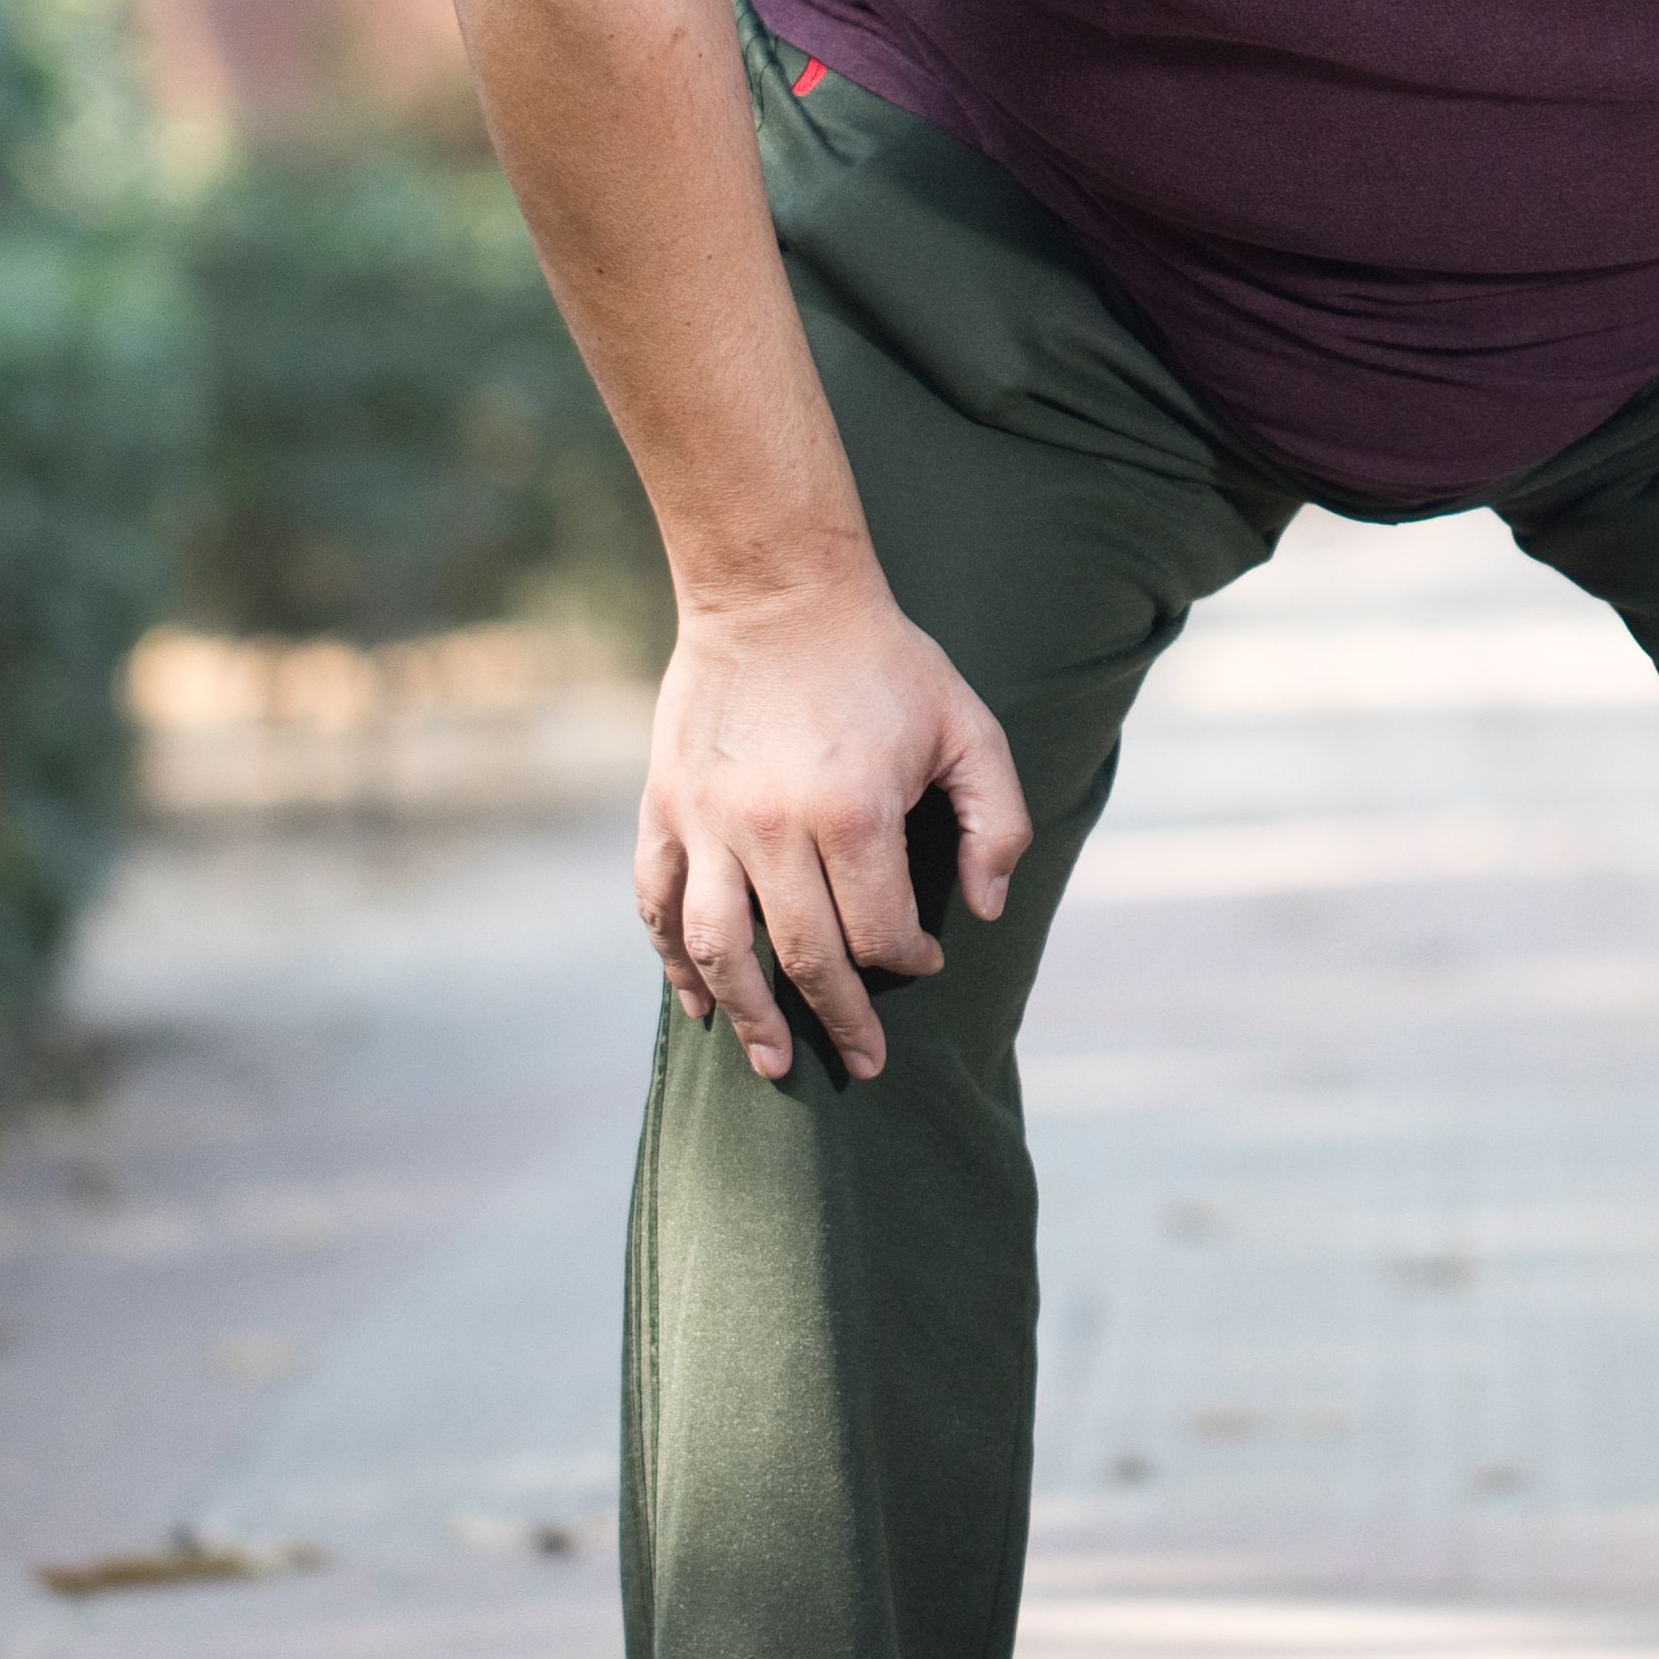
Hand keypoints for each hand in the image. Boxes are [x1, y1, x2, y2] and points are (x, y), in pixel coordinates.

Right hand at [639, 575, 1034, 1085]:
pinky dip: (674, 963)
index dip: (912, 959)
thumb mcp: (970, 726)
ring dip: (749, 1018)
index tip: (928, 959)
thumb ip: (999, 822)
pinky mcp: (664, 808)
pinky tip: (698, 1004)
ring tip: (774, 1065)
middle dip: (841, 1020)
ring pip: (719, 950)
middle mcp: (772, 827)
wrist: (776, 593)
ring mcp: (709, 821)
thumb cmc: (884, 663)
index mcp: (853, 811)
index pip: (881, 931)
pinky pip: (659, 905)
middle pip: (806, 958)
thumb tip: (981, 910)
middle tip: (866, 1061)